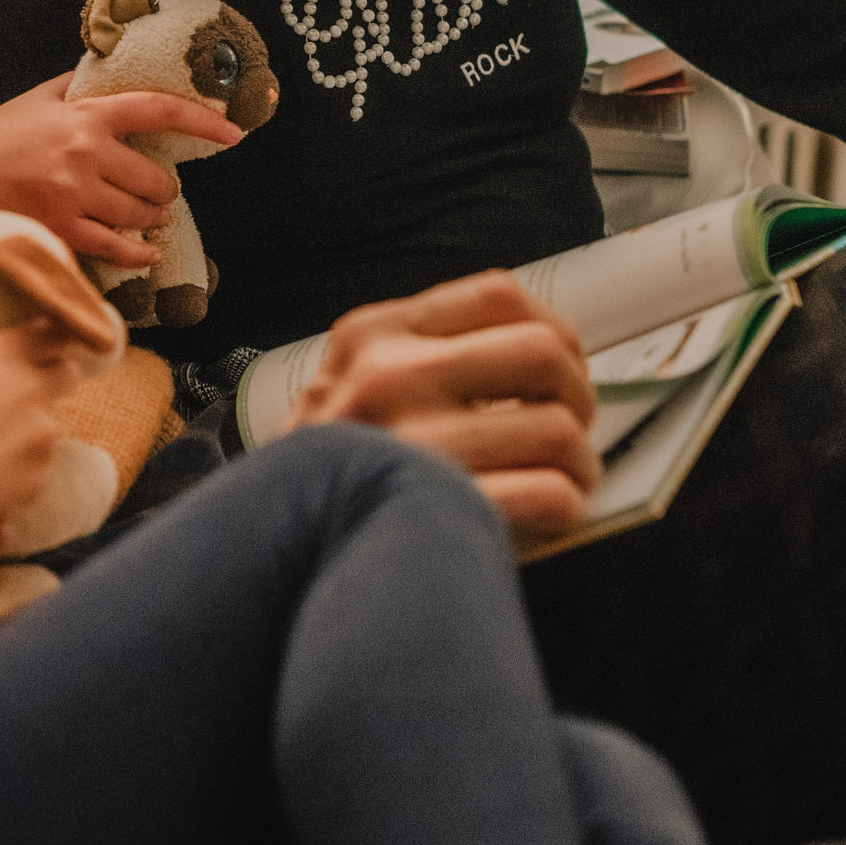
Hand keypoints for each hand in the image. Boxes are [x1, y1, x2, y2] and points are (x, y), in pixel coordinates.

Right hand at [0, 75, 247, 269]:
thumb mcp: (32, 102)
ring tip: (145, 217)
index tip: (235, 131)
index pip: (158, 110)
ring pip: (143, 214)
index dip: (204, 120)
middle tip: (156, 193)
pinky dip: (138, 252)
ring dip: (151, 218)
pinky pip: (120, 248)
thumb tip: (110, 73)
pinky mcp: (61, 232)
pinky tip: (143, 250)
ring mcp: (73, 195)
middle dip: (163, 189)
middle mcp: (83, 153)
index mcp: (82, 115)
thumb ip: (74, 89)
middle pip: (158, 179)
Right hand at [0, 322, 77, 526]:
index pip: (51, 333)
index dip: (46, 342)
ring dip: (29, 430)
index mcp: (1, 355)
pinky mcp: (42, 471)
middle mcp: (30, 386)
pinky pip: (38, 463)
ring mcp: (42, 431)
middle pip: (65, 374)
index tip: (37, 348)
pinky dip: (21, 467)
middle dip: (52, 381)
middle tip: (23, 393)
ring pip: (48, 423)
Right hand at [294, 272, 597, 539]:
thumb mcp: (350, 381)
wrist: (266, 549)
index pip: (496, 295)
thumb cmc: (328, 471)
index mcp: (371, 336)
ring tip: (561, 481)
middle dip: (576, 395)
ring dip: (579, 464)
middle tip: (566, 429)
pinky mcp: (439, 512)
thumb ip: (421, 351)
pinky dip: (565, 509)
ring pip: (556, 429)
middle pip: (542, 352)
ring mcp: (410, 445)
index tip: (557, 362)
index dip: (550, 328)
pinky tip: (545, 516)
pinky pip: (551, 495)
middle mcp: (387, 377)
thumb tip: (538, 342)